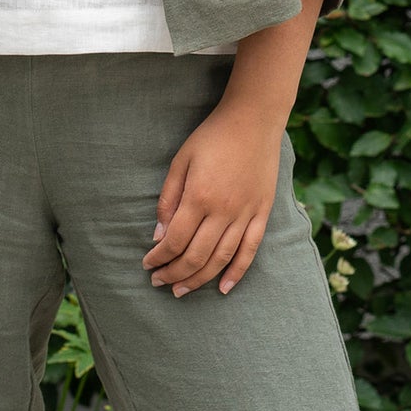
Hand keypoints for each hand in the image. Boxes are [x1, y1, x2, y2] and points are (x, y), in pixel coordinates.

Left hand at [141, 100, 281, 297]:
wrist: (253, 119)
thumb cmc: (212, 136)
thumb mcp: (181, 160)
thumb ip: (168, 198)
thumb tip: (159, 235)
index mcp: (199, 197)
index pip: (175, 240)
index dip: (159, 257)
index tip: (148, 264)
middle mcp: (223, 211)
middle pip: (196, 256)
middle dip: (174, 274)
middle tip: (159, 282)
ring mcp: (245, 214)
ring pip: (221, 259)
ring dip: (199, 279)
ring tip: (181, 290)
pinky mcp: (262, 213)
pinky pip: (250, 251)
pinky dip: (237, 273)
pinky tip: (223, 288)